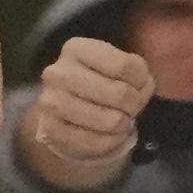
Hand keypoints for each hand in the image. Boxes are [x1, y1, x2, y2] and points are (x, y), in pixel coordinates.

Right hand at [22, 33, 151, 185]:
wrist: (65, 113)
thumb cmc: (99, 82)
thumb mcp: (120, 66)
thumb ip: (137, 71)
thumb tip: (142, 87)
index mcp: (76, 49)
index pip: (124, 65)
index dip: (141, 81)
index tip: (139, 87)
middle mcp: (58, 73)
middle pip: (119, 93)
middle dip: (134, 104)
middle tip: (132, 107)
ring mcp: (51, 103)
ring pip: (111, 121)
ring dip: (124, 124)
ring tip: (120, 119)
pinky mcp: (50, 131)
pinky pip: (98, 143)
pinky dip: (112, 141)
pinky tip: (109, 134)